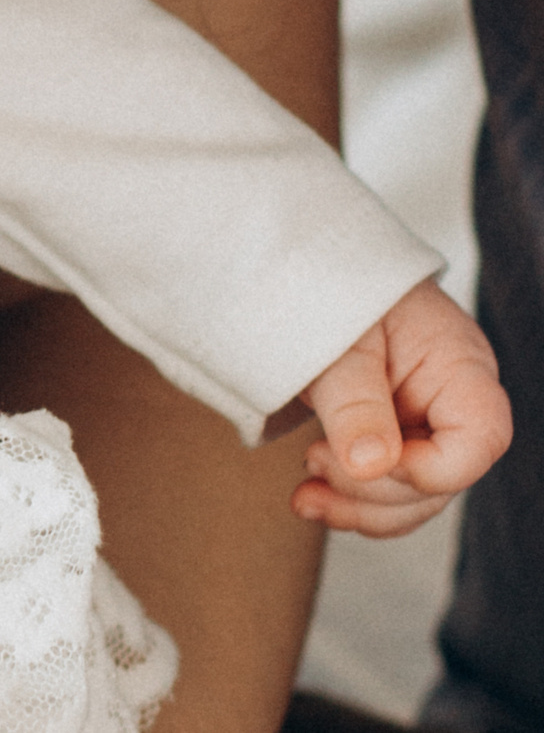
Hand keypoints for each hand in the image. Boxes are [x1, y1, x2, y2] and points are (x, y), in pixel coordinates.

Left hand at [295, 276, 512, 535]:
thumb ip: (355, 402)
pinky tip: (310, 499)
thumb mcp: (339, 342)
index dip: (430, 468)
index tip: (369, 460)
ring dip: (358, 507)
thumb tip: (372, 465)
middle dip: (377, 490)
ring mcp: (426, 424)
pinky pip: (386, 489)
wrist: (307, 277)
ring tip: (304, 498)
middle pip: (444, 479)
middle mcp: (454, 402)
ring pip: (414, 497)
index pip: (481, 438)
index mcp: (461, 365)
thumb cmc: (329, 293)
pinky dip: (349, 501)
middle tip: (314, 461)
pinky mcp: (394, 439)